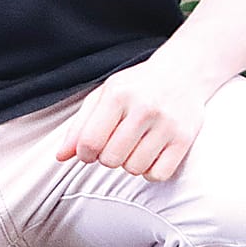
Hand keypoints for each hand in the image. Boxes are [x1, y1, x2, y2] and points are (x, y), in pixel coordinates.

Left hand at [51, 59, 208, 182]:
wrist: (184, 72)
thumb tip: (61, 157)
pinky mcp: (185, 138)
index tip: (91, 149)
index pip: (90, 143)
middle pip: (111, 159)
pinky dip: (151, 171)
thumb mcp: (105, 95)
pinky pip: (158, 174)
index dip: (85, 153)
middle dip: (108, 157)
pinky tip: (151, 154)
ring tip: (136, 146)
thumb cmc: (138, 86)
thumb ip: (80, 125)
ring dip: (130, 163)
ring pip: (134, 168)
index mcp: (119, 94)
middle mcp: (144, 108)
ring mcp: (167, 123)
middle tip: (117, 144)